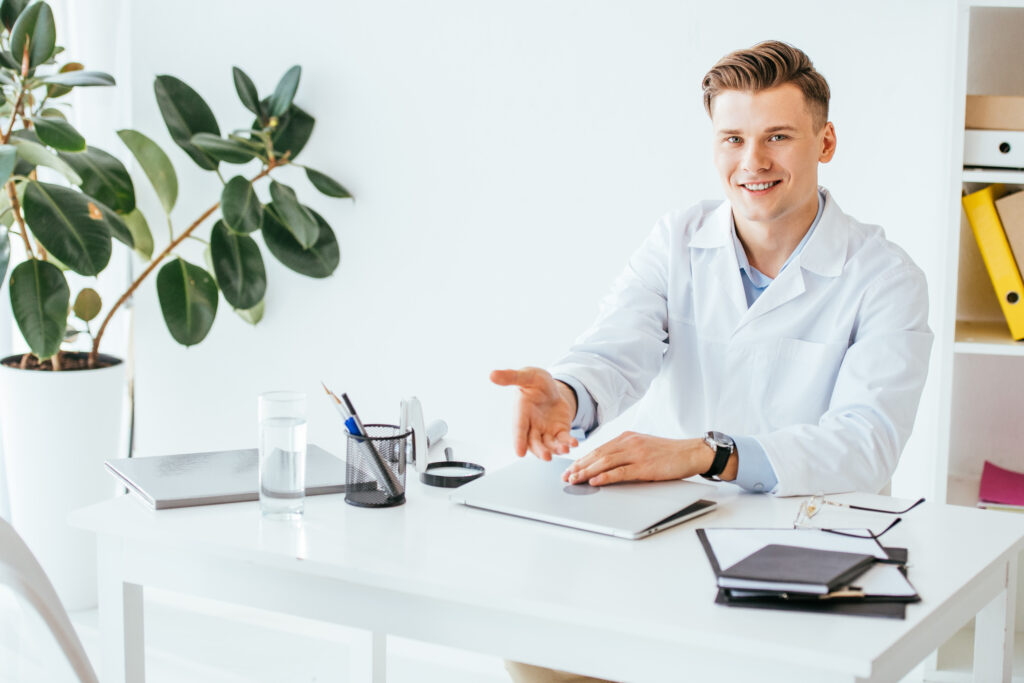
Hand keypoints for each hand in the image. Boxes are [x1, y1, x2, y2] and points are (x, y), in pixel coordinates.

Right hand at [490, 367, 578, 459]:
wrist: (551, 387)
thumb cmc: (535, 382)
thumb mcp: (526, 376)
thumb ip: (511, 377)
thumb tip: (492, 375)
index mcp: (521, 412)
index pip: (519, 428)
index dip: (519, 440)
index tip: (519, 453)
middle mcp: (532, 425)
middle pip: (534, 442)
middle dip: (540, 450)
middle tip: (546, 456)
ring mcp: (545, 430)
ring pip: (548, 444)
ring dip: (556, 449)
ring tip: (564, 449)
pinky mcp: (559, 431)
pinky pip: (563, 439)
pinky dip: (568, 442)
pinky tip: (574, 443)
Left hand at [562, 432, 714, 485]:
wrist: (691, 452)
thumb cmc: (669, 453)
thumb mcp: (643, 447)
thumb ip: (626, 452)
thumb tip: (607, 465)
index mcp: (627, 437)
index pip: (599, 449)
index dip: (582, 459)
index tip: (570, 468)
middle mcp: (629, 442)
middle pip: (598, 454)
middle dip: (579, 466)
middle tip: (566, 476)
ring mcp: (637, 453)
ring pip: (605, 462)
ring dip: (587, 472)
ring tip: (575, 480)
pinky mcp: (645, 466)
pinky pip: (621, 472)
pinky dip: (606, 476)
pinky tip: (595, 481)